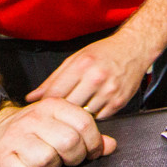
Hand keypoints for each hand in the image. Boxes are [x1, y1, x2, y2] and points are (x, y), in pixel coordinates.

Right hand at [0, 99, 114, 166]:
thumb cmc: (24, 132)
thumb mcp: (55, 123)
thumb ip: (83, 132)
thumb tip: (110, 145)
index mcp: (51, 107)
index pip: (84, 122)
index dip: (93, 142)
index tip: (90, 152)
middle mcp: (33, 119)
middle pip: (69, 142)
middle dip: (74, 158)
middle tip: (66, 160)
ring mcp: (15, 138)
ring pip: (48, 159)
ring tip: (43, 162)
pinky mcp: (0, 158)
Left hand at [25, 30, 151, 119]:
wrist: (135, 49)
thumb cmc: (104, 52)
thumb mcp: (76, 59)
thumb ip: (53, 79)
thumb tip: (31, 97)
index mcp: (81, 65)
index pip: (55, 94)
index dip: (45, 104)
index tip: (42, 108)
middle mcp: (96, 78)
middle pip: (68, 107)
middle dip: (61, 111)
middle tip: (58, 112)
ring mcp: (108, 91)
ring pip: (83, 115)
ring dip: (77, 114)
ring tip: (77, 107)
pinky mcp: (119, 102)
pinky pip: (99, 118)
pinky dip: (93, 115)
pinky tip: (93, 105)